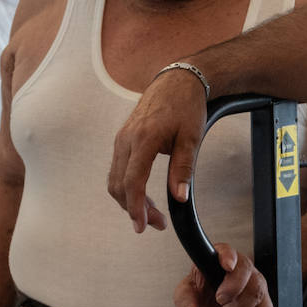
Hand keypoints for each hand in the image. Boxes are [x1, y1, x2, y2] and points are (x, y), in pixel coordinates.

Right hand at [108, 65, 207, 231]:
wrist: (177, 81)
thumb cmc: (186, 106)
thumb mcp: (191, 137)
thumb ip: (183, 168)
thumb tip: (179, 197)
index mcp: (143, 139)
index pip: (133, 181)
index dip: (136, 207)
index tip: (143, 226)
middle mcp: (126, 139)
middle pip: (120, 185)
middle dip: (134, 209)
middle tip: (157, 224)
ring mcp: (121, 139)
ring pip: (115, 179)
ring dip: (129, 200)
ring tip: (153, 214)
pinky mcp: (123, 139)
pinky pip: (118, 169)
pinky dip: (126, 187)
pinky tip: (142, 196)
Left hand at [174, 243, 273, 306]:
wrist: (212, 305)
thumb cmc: (201, 293)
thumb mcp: (186, 295)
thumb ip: (185, 302)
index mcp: (220, 257)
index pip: (227, 251)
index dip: (229, 257)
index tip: (227, 266)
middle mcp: (242, 266)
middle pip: (247, 273)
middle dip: (233, 291)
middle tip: (219, 300)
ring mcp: (256, 282)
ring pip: (257, 294)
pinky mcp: (264, 300)